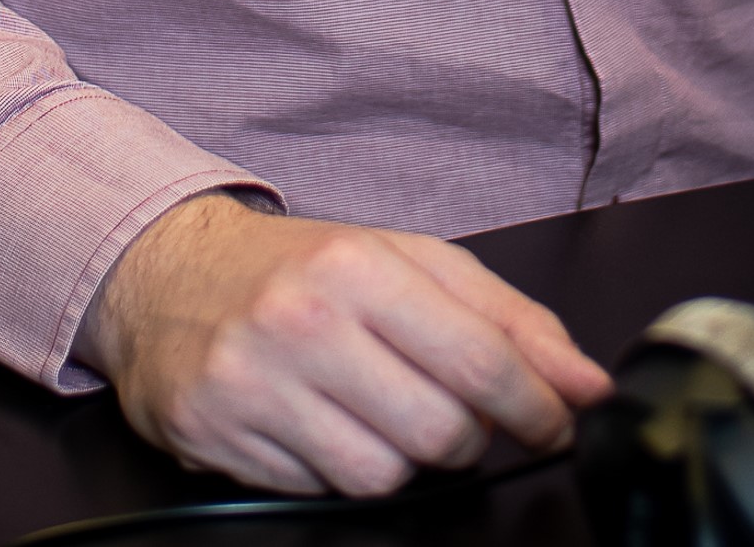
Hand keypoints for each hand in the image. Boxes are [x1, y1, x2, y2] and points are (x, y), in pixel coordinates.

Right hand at [73, 193, 611, 495]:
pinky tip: (322, 421)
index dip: (536, 405)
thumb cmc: (303, 267)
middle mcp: (303, 323)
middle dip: (466, 435)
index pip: (479, 359)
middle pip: (438, 432)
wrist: (168, 275)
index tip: (557, 420)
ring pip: (383, 477)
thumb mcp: (410, 262)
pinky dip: (338, 468)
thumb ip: (507, 319)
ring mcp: (256, 385)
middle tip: (452, 410)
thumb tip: (585, 382)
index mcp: (359, 267)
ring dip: (401, 458)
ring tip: (377, 408)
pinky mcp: (219, 438)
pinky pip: (319, 492)